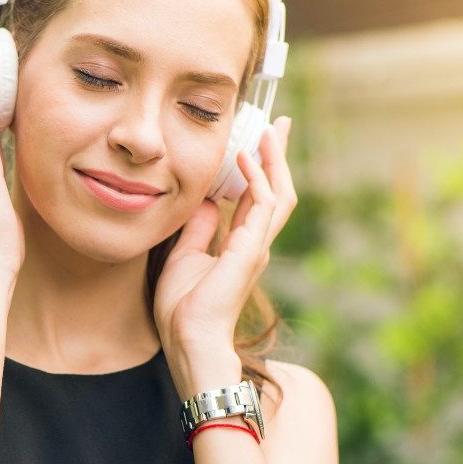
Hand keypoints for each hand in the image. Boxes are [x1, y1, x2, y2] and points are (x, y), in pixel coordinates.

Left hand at [153, 116, 295, 374]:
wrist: (190, 338)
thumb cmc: (184, 308)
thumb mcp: (185, 255)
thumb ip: (199, 228)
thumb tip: (206, 201)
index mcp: (241, 244)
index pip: (256, 198)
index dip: (259, 168)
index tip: (257, 141)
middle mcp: (255, 242)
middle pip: (276, 190)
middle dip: (277, 156)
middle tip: (277, 125)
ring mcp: (257, 245)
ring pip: (278, 193)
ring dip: (274, 160)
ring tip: (270, 130)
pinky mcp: (252, 248)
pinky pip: (262, 204)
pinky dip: (257, 177)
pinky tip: (245, 157)